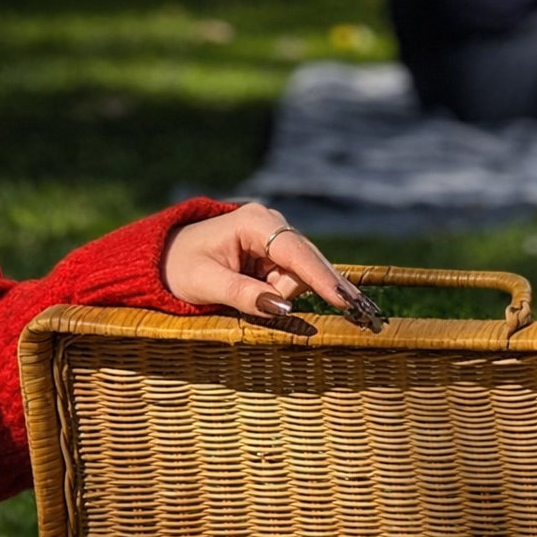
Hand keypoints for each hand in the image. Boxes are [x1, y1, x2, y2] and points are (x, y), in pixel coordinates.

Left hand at [161, 202, 383, 325]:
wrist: (167, 258)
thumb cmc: (181, 269)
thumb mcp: (207, 285)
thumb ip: (245, 295)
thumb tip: (283, 305)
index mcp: (253, 222)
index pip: (297, 253)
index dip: (322, 279)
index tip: (344, 300)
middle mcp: (271, 225)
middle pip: (307, 264)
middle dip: (326, 289)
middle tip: (370, 314)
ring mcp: (276, 239)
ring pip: (299, 278)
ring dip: (281, 296)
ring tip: (241, 295)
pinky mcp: (275, 254)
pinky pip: (290, 281)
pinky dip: (282, 294)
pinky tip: (262, 295)